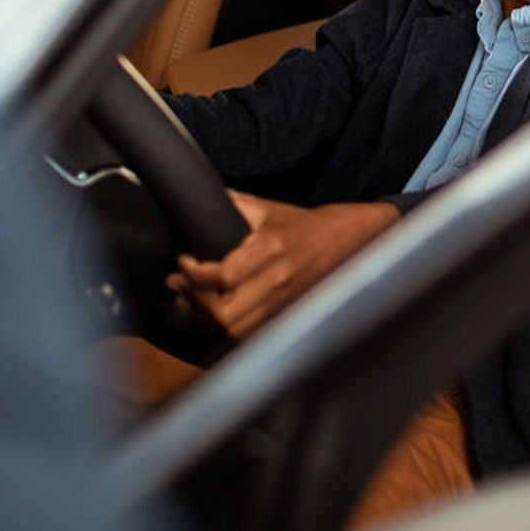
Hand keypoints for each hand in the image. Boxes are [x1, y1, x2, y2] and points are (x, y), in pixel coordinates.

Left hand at [166, 191, 397, 337]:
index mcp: (272, 249)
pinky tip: (213, 313)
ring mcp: (282, 302)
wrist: (348, 242)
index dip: (195, 273)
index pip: (224, 275)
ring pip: (234, 330)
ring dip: (206, 318)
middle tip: (181, 284)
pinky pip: (246, 333)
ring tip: (192, 300)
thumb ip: (234, 204)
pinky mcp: (284, 315)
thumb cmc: (307, 226)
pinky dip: (224, 328)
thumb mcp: (270, 209)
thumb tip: (201, 196)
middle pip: (225, 313)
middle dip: (195, 301)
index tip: (184, 262)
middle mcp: (277, 280)